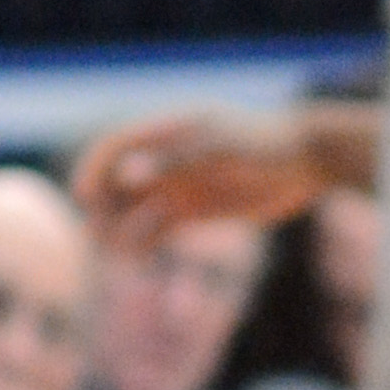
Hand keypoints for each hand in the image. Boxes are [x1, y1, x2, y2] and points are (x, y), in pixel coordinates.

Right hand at [73, 111, 324, 244]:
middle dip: (103, 205)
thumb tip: (128, 178)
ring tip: (108, 253)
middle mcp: (169, 158)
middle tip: (94, 236)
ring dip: (120, 227)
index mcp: (167, 131)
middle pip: (120, 180)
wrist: (306, 160)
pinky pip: (164, 225)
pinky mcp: (201, 208)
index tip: (83, 196)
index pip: (117, 146)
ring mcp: (183, 183)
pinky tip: (134, 257)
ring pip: (139, 207)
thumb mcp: (219, 152)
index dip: (96, 169)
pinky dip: (147, 240)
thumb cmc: (263, 145)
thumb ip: (174, 164)